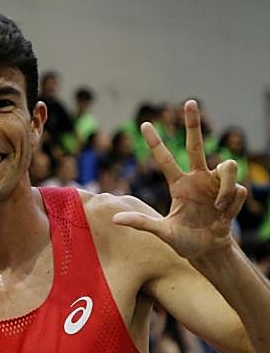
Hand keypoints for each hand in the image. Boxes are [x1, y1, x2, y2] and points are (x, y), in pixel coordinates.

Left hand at [112, 100, 246, 261]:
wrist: (208, 251)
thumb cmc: (183, 241)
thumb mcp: (161, 232)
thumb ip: (141, 223)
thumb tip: (114, 219)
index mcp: (179, 185)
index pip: (165, 159)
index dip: (155, 143)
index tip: (143, 124)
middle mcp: (198, 178)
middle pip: (196, 145)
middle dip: (193, 124)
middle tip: (189, 102)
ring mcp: (216, 184)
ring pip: (228, 166)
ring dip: (225, 187)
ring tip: (218, 207)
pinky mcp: (232, 192)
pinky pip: (237, 188)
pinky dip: (231, 202)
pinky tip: (225, 213)